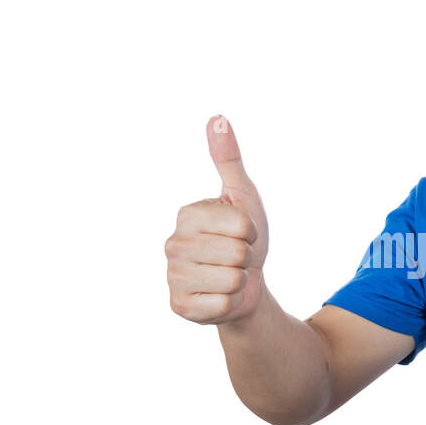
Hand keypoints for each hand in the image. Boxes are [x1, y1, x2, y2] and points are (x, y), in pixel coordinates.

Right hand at [165, 115, 269, 324]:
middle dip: (248, 258)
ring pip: (232, 280)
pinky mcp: (179, 306)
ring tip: (230, 277)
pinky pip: (222, 305)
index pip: (241, 225)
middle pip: (238, 253)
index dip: (252, 232)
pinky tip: (221, 297)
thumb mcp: (242, 197)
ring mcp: (173, 277)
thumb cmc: (244, 239)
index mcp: (187, 215)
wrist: (244, 286)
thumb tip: (217, 118)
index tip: (243, 234)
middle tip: (236, 258)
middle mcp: (173, 244)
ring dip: (240, 282)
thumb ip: (229, 159)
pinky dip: (231, 303)